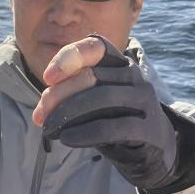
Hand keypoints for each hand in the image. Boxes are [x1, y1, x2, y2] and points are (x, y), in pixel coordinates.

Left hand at [33, 35, 180, 192]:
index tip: (48, 77)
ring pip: (102, 98)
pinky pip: (113, 127)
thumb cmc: (115, 119)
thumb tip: (42, 110)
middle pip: (92, 76)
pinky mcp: (149, 127)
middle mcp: (134, 75)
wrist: (155, 147)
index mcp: (119, 62)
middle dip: (59, 95)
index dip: (70, 57)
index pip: (96, 46)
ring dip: (68, 115)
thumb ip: (72, 98)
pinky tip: (67, 139)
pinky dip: (86, 133)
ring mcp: (144, 100)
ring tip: (49, 130)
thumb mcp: (94, 102)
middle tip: (40, 116)